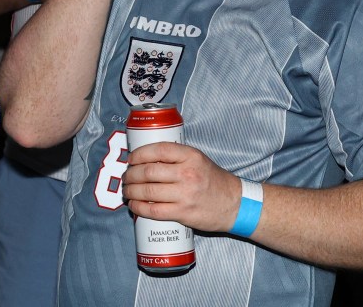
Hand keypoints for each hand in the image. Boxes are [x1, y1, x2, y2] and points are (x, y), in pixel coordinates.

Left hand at [122, 142, 239, 231]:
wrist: (235, 204)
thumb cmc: (213, 180)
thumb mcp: (198, 160)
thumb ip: (176, 157)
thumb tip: (145, 158)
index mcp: (191, 156)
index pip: (158, 150)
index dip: (139, 154)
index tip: (131, 159)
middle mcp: (187, 173)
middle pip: (148, 172)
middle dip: (131, 175)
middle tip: (126, 177)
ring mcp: (185, 194)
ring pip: (147, 191)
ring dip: (131, 191)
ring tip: (127, 191)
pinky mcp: (183, 213)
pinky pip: (154, 211)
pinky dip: (139, 208)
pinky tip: (134, 205)